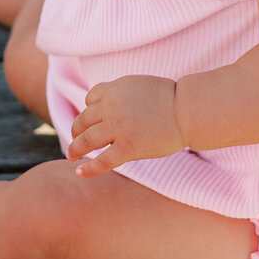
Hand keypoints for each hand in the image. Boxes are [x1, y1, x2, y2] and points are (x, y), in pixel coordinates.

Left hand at [67, 75, 185, 176]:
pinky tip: (80, 173)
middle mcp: (111, 107)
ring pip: (87, 140)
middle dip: (76, 130)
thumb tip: (111, 103)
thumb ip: (122, 93)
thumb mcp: (140, 85)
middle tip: (73, 138)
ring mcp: (118, 128)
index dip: (89, 110)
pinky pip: (103, 160)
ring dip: (76, 148)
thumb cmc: (171, 98)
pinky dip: (89, 168)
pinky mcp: (128, 147)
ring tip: (71, 155)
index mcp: (114, 89)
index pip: (91, 99)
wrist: (187, 109)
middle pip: (84, 119)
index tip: (89, 119)